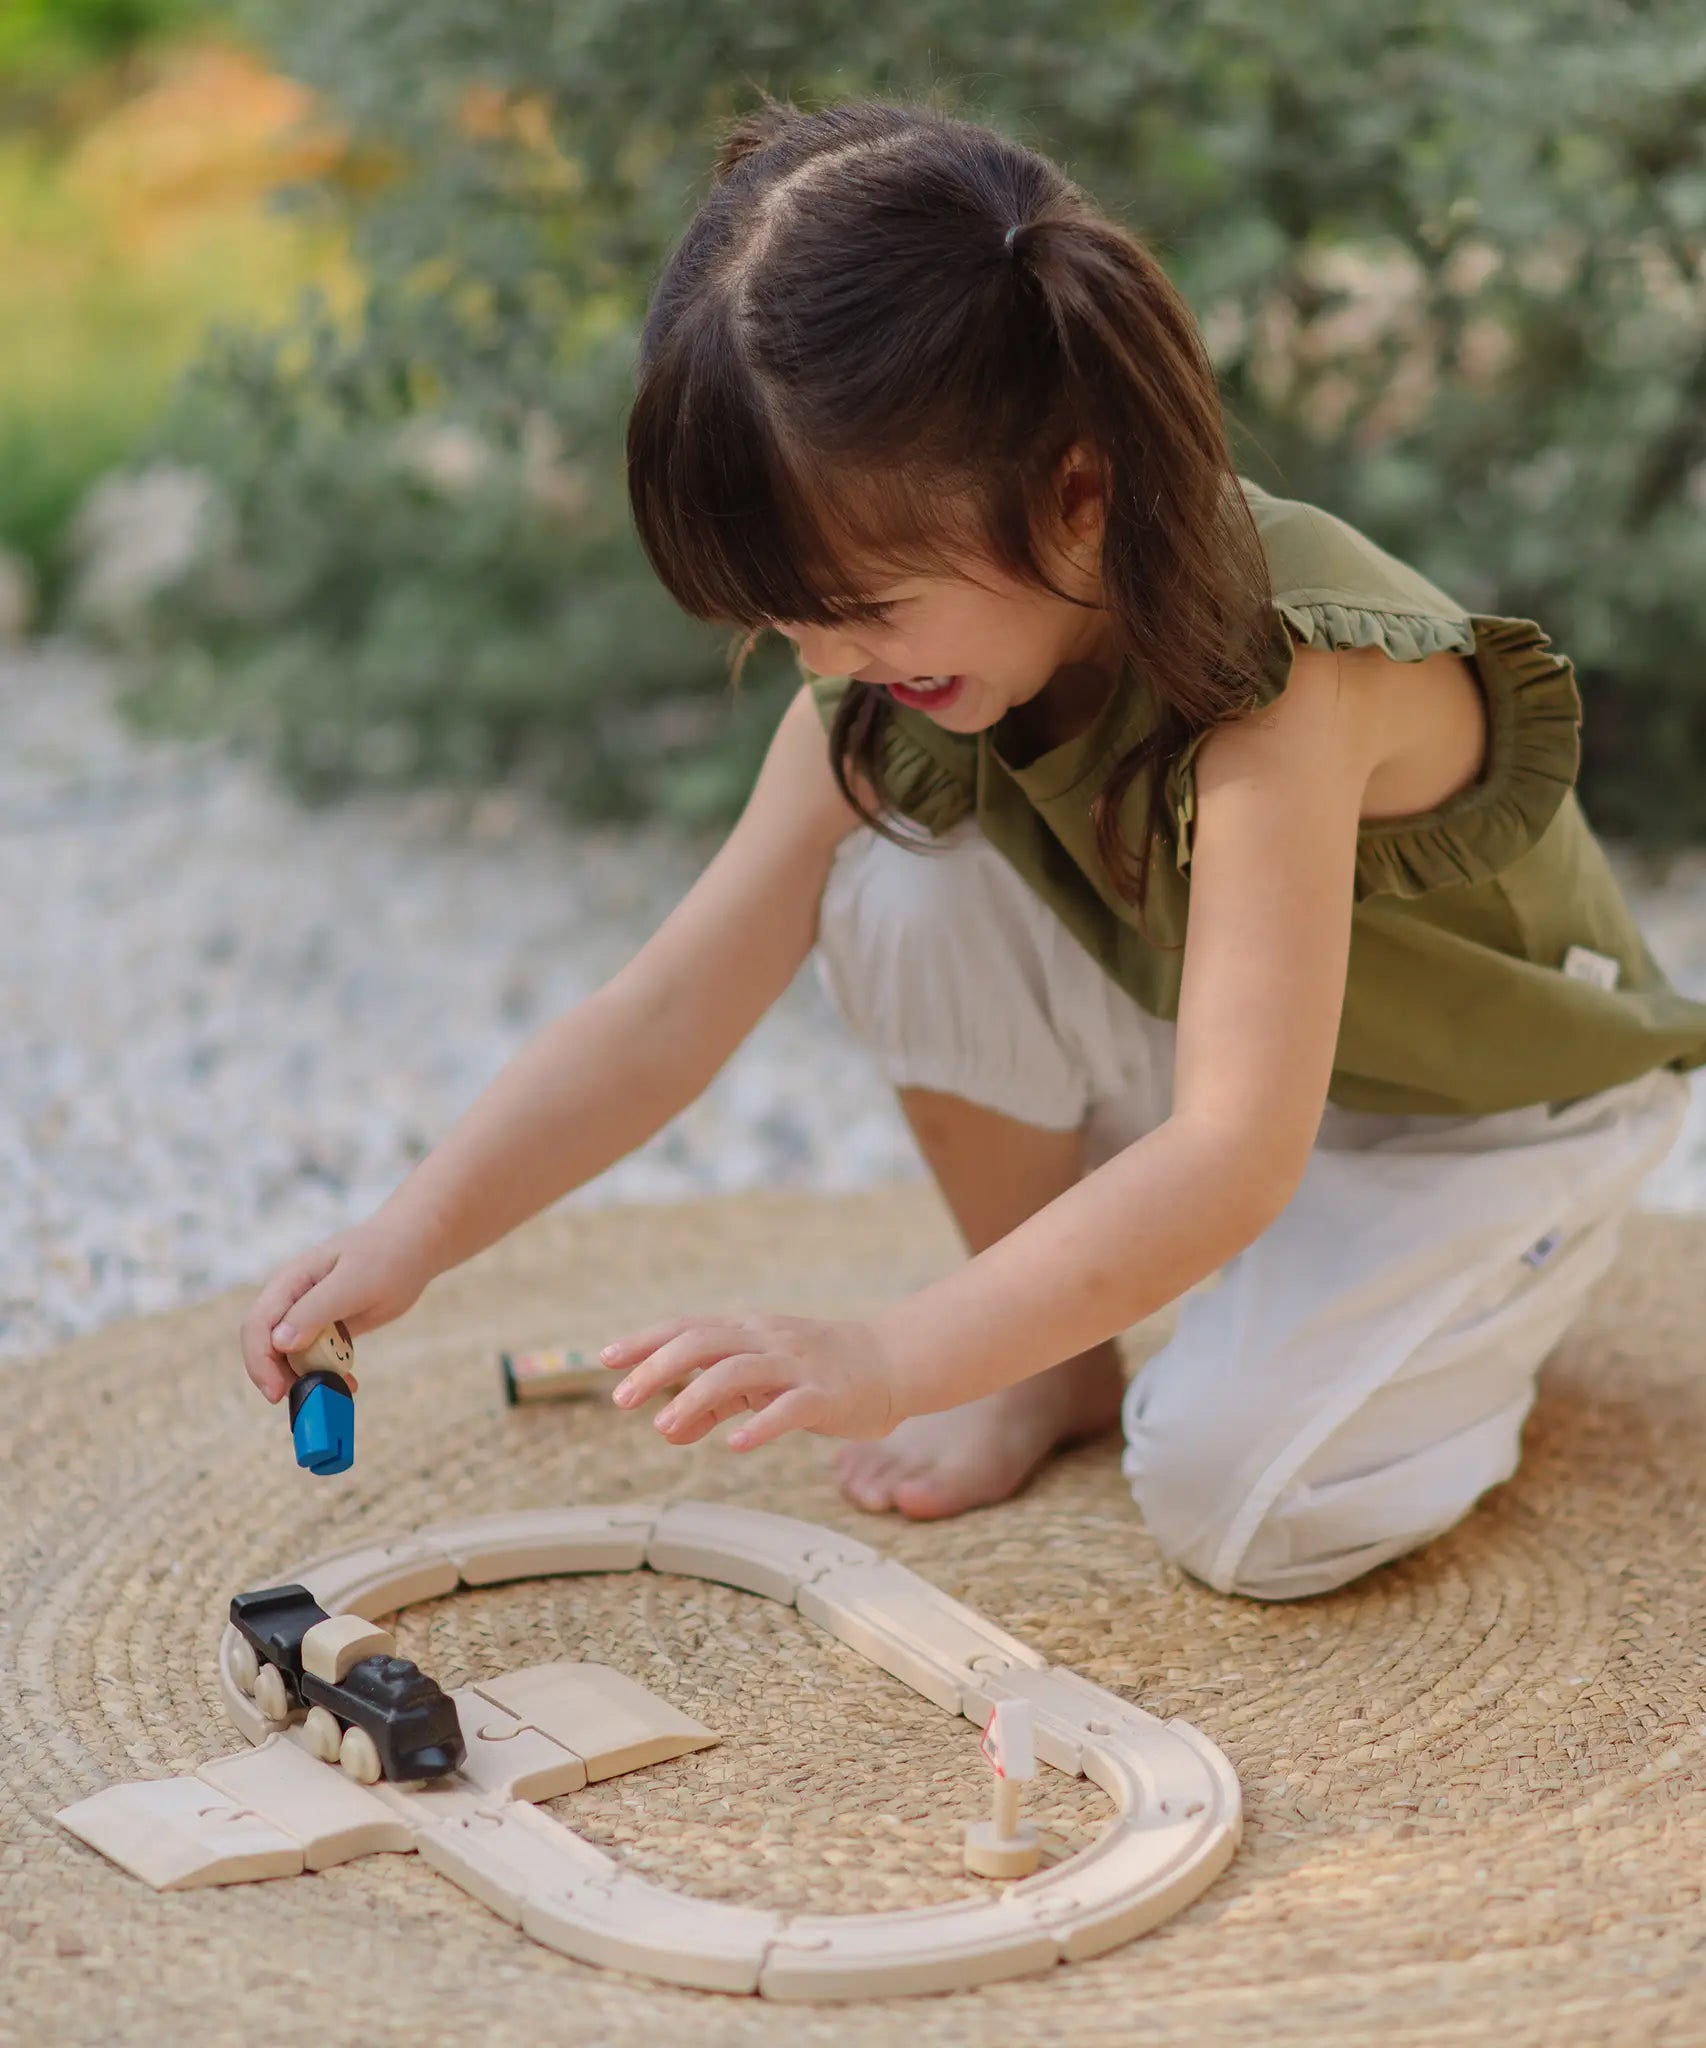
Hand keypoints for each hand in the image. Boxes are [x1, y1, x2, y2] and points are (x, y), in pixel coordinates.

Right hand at [239, 1213, 435, 1403]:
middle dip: (279, 1377)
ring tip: (340, 1388)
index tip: (276, 1392)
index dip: (259, 1362)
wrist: (413, 1247)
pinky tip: (349, 1381)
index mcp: (289, 1282)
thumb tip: (279, 1342)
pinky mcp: (327, 1327)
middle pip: (267, 1347)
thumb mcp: (353, 1283)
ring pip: (291, 1357)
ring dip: (307, 1378)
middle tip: (307, 1399)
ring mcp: (309, 1315)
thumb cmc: (384, 1256)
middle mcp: (292, 1300)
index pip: (257, 1326)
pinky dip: (326, 1373)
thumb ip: (315, 1310)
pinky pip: (315, 1357)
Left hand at [601, 1313, 900, 1450]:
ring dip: (696, 1398)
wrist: (891, 1363)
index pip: (687, 1329)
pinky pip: (789, 1409)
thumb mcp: (760, 1382)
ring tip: (664, 1426)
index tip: (605, 1359)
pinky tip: (735, 1445)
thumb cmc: (817, 1372)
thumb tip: (665, 1428)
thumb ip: (713, 1404)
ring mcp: (796, 1366)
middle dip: (658, 1369)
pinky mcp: (824, 1395)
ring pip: (738, 1372)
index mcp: (747, 1332)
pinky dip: (760, 1425)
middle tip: (621, 1400)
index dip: (645, 1341)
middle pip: (703, 1344)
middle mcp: (766, 1341)